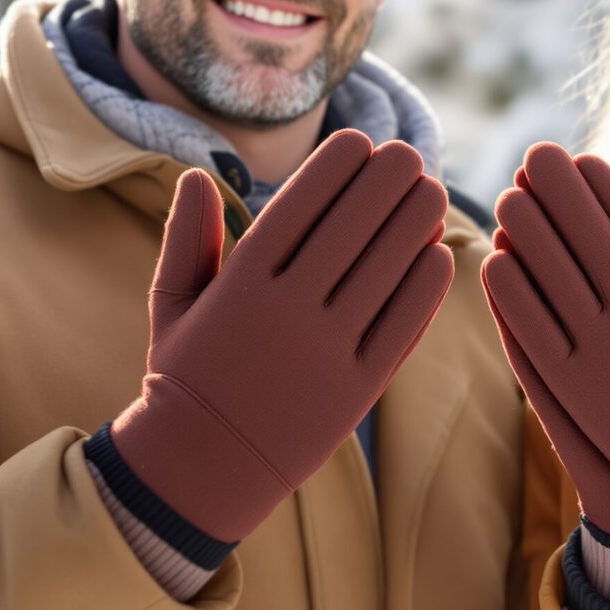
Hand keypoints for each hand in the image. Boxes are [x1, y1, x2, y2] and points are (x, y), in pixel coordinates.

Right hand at [111, 129, 453, 541]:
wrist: (203, 469)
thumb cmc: (187, 376)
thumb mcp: (173, 305)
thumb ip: (186, 238)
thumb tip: (199, 174)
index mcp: (240, 284)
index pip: (301, 203)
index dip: (337, 165)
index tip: (360, 140)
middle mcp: (285, 313)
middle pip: (352, 227)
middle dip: (386, 181)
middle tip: (407, 156)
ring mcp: (324, 353)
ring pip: (385, 269)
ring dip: (414, 221)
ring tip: (430, 191)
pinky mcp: (356, 391)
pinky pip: (401, 325)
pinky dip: (424, 285)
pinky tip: (436, 254)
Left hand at [483, 143, 609, 556]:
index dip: (600, 186)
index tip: (579, 159)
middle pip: (586, 233)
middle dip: (558, 189)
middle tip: (532, 158)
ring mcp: (602, 347)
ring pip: (553, 272)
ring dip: (528, 229)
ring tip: (508, 198)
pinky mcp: (575, 385)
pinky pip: (532, 327)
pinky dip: (512, 292)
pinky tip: (495, 262)